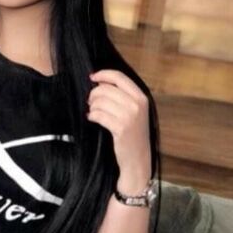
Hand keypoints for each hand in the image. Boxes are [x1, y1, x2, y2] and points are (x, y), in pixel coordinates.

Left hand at [86, 69, 151, 193]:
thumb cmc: (132, 134)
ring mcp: (130, 116)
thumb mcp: (133, 111)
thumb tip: (100, 81)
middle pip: (106, 89)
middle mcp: (137, 104)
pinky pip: (98, 115)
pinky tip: (92, 119)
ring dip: (92, 107)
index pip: (119, 77)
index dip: (103, 74)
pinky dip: (92, 116)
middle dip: (94, 94)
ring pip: (100, 102)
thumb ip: (121, 95)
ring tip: (93, 112)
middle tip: (91, 102)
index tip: (92, 77)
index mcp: (141, 97)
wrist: (138, 158)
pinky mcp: (121, 128)